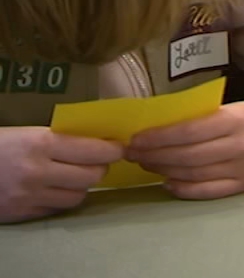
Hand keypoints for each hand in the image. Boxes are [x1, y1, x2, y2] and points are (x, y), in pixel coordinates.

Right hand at [0, 126, 123, 223]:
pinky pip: (57, 209)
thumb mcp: (27, 132)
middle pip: (91, 176)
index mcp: (40, 144)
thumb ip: (60, 138)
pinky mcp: (22, 214)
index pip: (93, 151)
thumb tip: (100, 140)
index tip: (119, 147)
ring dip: (82, 186)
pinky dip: (62, 199)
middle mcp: (37, 172)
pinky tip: (55, 188)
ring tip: (75, 175)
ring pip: (78, 196)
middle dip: (100, 168)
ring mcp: (29, 196)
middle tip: (98, 161)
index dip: (112, 150)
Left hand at [126, 96, 243, 200]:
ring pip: (193, 174)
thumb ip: (201, 118)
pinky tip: (167, 181)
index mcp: (235, 120)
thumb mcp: (232, 108)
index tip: (135, 139)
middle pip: (187, 155)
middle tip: (133, 154)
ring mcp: (243, 169)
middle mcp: (240, 146)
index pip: (188, 132)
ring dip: (164, 170)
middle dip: (154, 155)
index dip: (158, 138)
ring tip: (146, 164)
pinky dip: (183, 188)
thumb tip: (157, 130)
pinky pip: (207, 191)